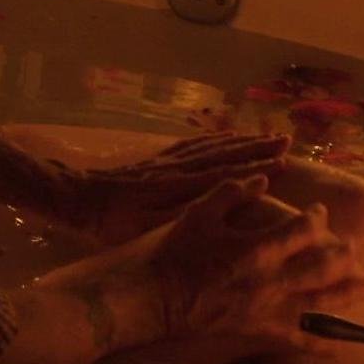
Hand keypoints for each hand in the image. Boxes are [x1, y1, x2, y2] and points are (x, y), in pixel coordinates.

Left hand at [51, 132, 290, 244]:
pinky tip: (227, 135)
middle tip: (286, 140)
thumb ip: (182, 218)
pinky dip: (214, 138)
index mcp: (178, 187)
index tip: (284, 163)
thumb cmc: (111, 223)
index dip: (256, 169)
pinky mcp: (157, 158)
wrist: (77, 197)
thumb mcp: (145, 228)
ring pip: (212, 145)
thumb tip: (220, 208)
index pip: (225, 175)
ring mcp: (168, 160)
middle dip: (257, 147)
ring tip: (267, 135)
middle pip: (224, 154)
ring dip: (242, 140)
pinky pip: (192, 143)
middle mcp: (178, 168)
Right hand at [131, 177, 363, 354]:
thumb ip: (232, 193)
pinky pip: (296, 340)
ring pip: (319, 303)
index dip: (317, 219)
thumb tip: (262, 179)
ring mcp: (267, 309)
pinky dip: (319, 344)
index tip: (320, 213)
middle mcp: (271, 280)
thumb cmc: (173, 252)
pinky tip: (337, 346)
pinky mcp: (258, 330)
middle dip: (343, 256)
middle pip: (322, 267)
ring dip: (346, 295)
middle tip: (354, 249)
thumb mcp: (200, 213)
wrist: (153, 298)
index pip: (302, 230)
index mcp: (258, 247)